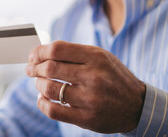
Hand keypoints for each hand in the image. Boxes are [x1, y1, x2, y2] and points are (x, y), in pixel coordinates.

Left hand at [25, 41, 145, 133]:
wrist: (137, 105)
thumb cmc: (113, 77)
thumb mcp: (100, 57)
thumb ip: (74, 53)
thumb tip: (41, 53)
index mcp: (95, 57)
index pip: (57, 49)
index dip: (39, 52)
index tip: (33, 56)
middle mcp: (93, 76)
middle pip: (49, 68)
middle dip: (34, 68)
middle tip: (30, 69)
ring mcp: (89, 99)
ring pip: (48, 88)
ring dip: (38, 84)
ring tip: (38, 83)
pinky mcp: (86, 118)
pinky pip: (53, 110)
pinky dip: (42, 103)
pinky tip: (42, 98)